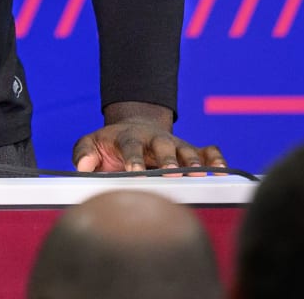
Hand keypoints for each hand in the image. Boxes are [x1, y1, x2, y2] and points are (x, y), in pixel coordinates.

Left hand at [72, 101, 226, 172]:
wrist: (132, 129)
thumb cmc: (110, 144)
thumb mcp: (91, 143)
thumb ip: (83, 153)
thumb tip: (82, 167)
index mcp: (129, 137)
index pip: (131, 147)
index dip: (134, 159)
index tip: (135, 172)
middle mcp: (154, 139)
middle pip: (163, 146)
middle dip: (167, 159)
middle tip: (171, 173)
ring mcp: (173, 144)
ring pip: (186, 150)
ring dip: (193, 162)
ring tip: (200, 174)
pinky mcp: (188, 151)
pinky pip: (206, 151)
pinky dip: (215, 159)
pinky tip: (222, 171)